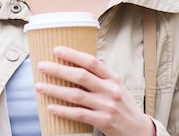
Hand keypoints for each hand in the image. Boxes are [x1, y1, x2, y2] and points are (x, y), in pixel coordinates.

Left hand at [34, 46, 154, 135]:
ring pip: (76, 95)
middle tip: (42, 66)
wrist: (138, 129)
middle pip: (81, 76)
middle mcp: (110, 89)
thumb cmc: (122, 104)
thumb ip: (99, 77)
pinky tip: (51, 107)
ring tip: (40, 86)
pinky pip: (79, 114)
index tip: (57, 50)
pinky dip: (63, 111)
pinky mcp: (104, 121)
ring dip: (55, 90)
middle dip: (59, 70)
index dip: (73, 55)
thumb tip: (72, 65)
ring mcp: (107, 106)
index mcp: (112, 77)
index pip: (91, 62)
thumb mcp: (115, 86)